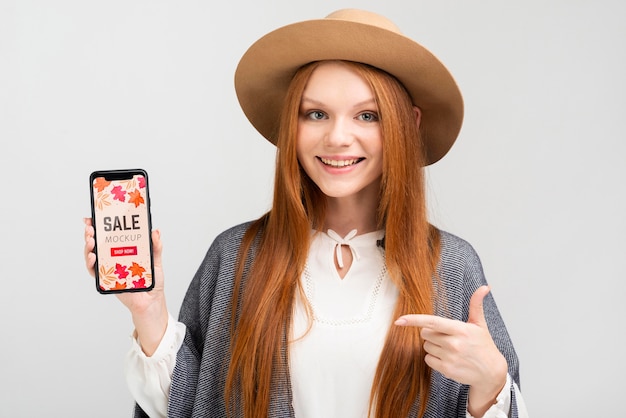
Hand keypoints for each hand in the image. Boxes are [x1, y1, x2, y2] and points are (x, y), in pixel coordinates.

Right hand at [83, 218, 168, 355]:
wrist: (151, 302)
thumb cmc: (152, 282)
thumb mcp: (156, 261)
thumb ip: (156, 246)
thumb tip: (155, 231)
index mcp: (123, 251)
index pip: (109, 236)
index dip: (100, 227)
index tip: (95, 217)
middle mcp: (113, 258)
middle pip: (98, 244)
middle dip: (91, 233)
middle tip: (90, 226)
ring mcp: (108, 269)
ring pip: (92, 255)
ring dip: (88, 247)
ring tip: (90, 239)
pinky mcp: (106, 281)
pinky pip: (94, 272)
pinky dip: (91, 264)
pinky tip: (93, 257)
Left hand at [394, 286, 507, 416]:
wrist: (492, 373)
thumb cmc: (484, 346)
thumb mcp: (480, 324)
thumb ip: (476, 304)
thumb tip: (485, 287)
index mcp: (460, 329)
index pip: (432, 322)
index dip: (414, 320)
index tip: (399, 320)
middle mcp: (454, 343)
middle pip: (425, 333)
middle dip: (431, 333)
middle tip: (447, 337)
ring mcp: (449, 358)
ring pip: (426, 346)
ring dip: (433, 346)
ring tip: (450, 349)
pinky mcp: (446, 370)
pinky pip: (428, 359)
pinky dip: (434, 358)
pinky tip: (447, 358)